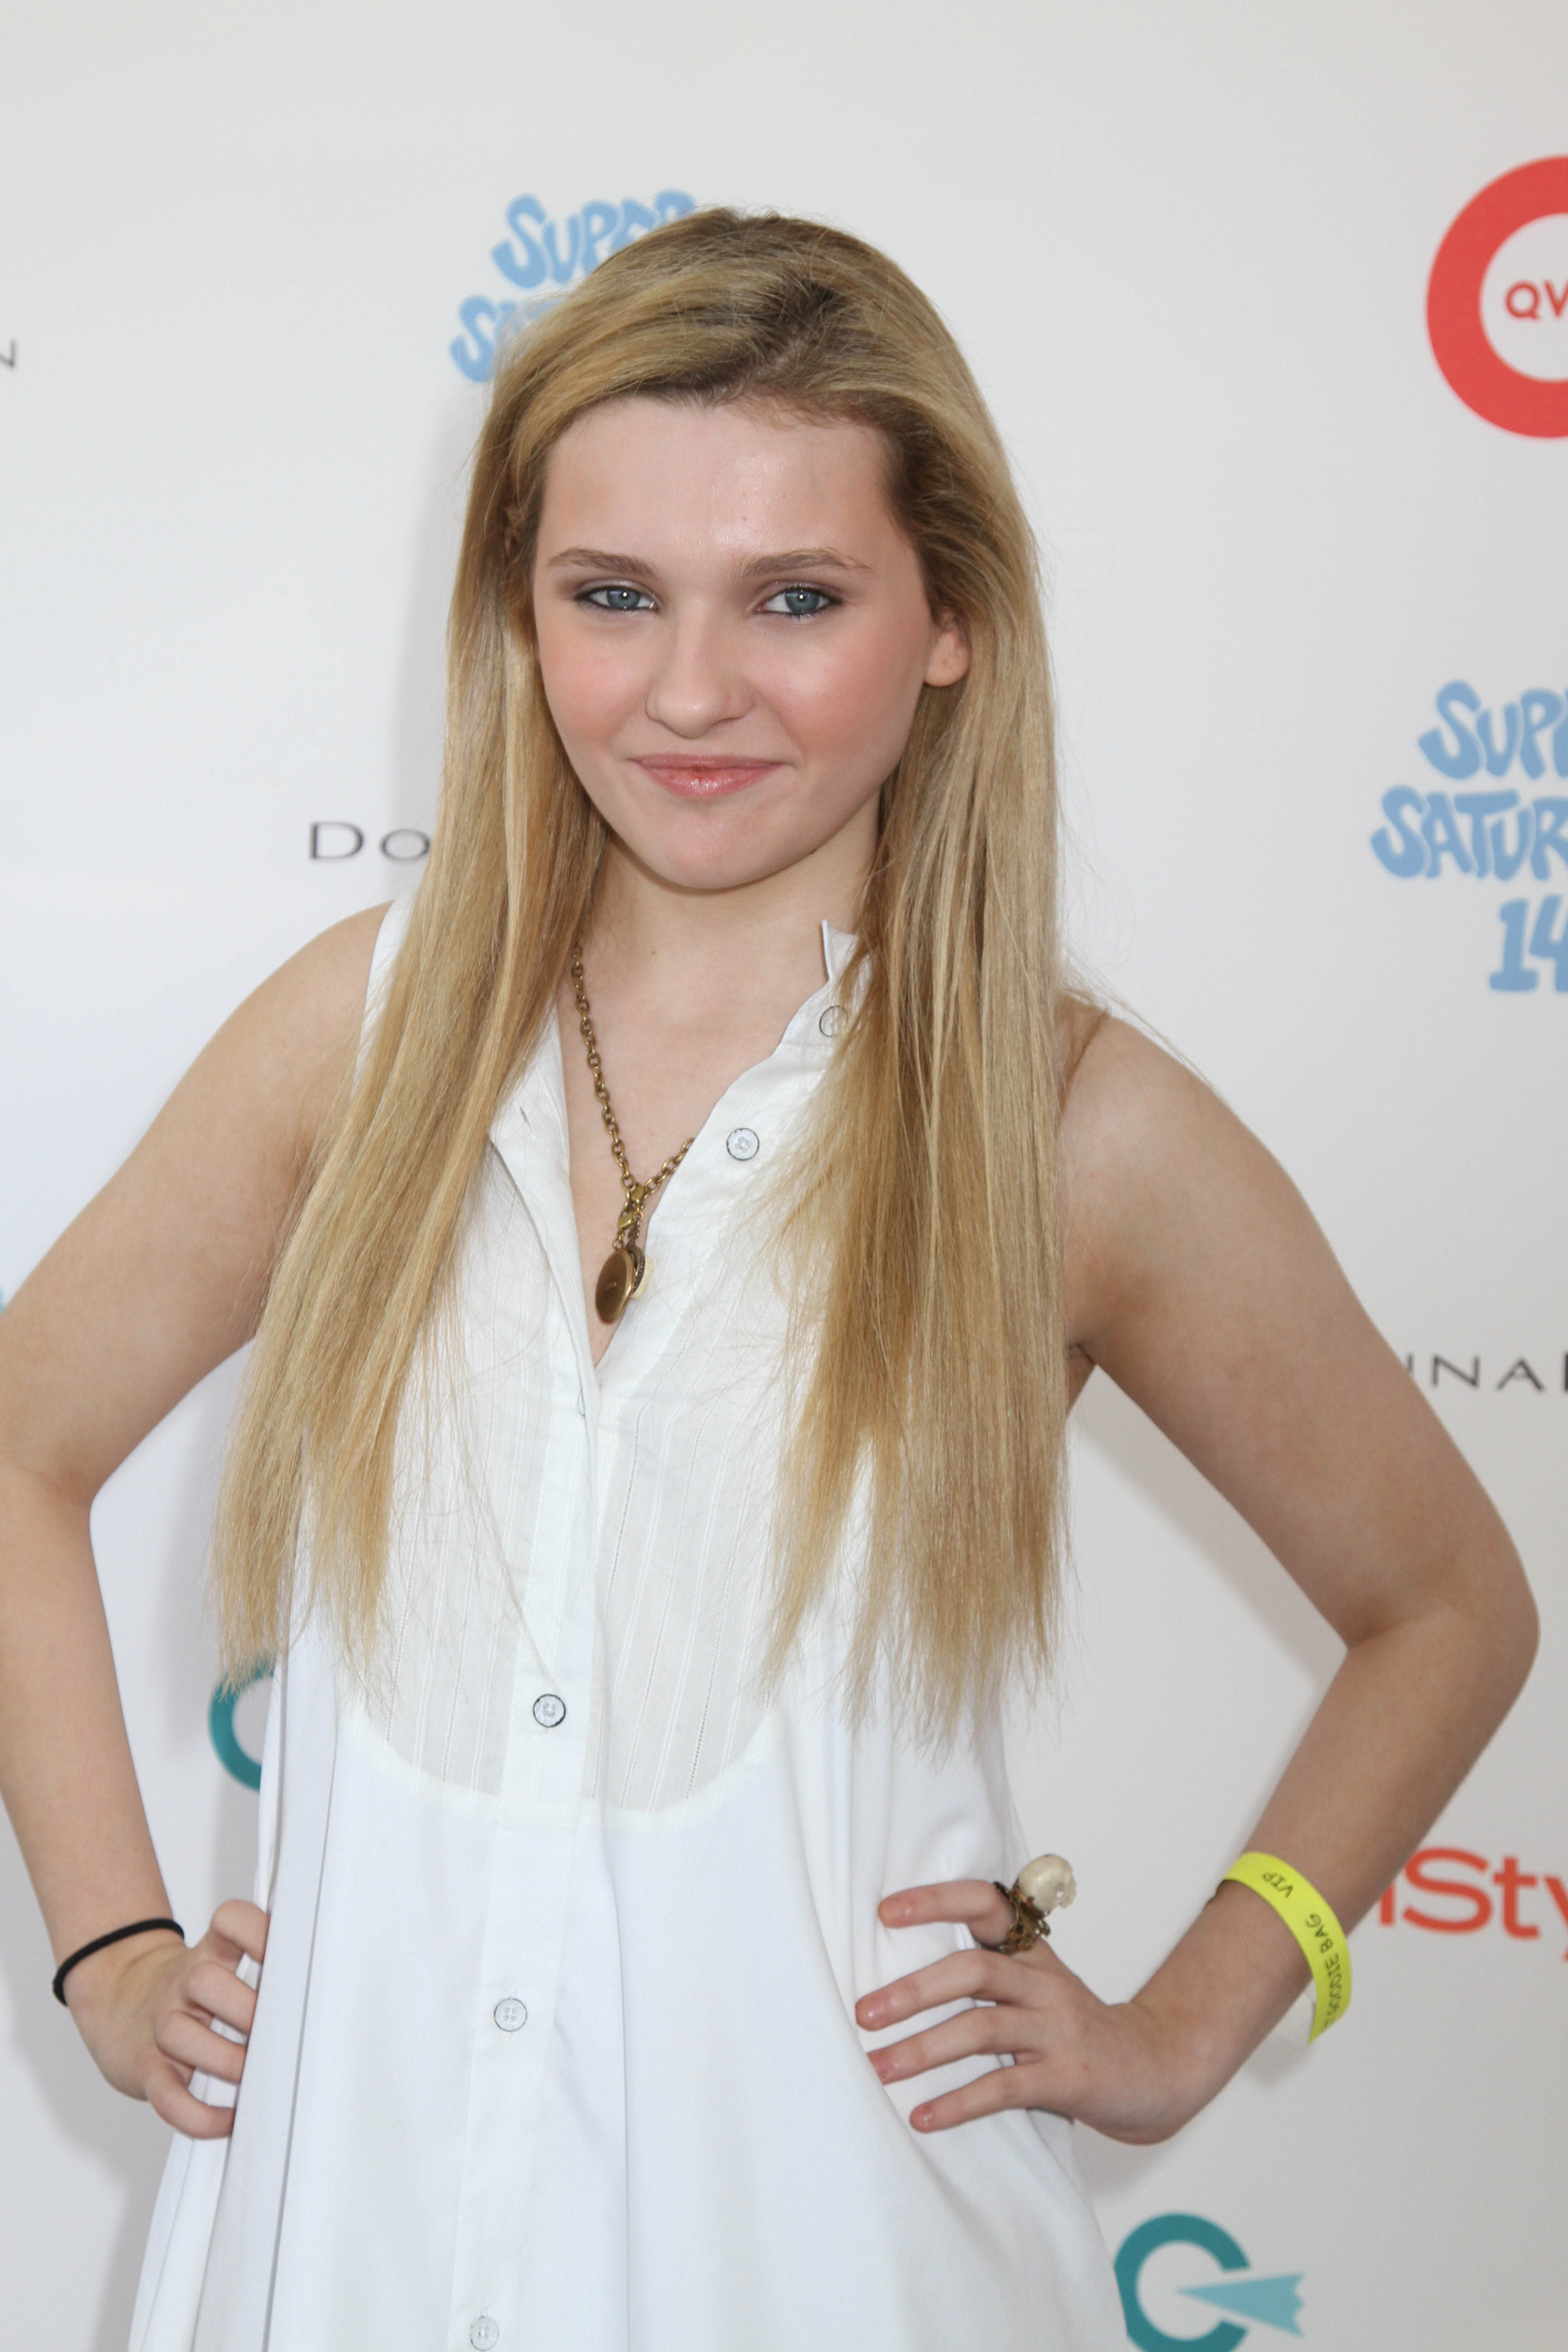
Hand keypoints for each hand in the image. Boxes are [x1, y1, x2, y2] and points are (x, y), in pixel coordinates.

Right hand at [62, 1900, 268, 2138]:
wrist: (118, 2002)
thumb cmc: (187, 1989)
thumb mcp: (217, 1959)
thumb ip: (263, 1962)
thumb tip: (324, 1986)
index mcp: (209, 1951)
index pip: (229, 1920)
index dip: (257, 1931)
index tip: (290, 1953)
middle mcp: (181, 1982)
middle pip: (205, 1980)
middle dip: (247, 2010)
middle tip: (278, 2032)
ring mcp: (159, 2024)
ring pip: (180, 2034)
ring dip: (225, 2060)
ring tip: (254, 2076)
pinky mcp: (144, 2068)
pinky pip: (167, 2095)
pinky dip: (198, 2115)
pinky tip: (226, 2119)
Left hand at [855, 1879, 1212, 2146]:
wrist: (1156, 2070)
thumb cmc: (1076, 2028)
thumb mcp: (1038, 1986)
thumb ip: (987, 1971)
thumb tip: (897, 1975)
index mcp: (1033, 1953)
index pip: (987, 1905)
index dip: (937, 1901)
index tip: (885, 1912)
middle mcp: (1044, 1982)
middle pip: (974, 1970)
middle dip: (913, 1990)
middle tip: (863, 2013)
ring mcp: (1058, 2029)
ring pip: (982, 2029)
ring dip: (923, 2050)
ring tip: (878, 2068)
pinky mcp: (1068, 2078)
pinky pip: (1005, 2088)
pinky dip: (959, 2103)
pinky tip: (922, 2117)